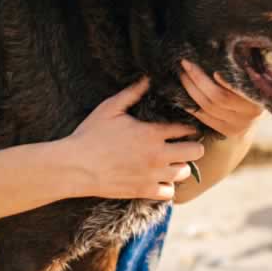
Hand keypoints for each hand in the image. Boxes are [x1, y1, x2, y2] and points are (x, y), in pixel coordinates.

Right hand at [66, 77, 203, 201]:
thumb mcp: (110, 108)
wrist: (76, 166)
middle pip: (195, 152)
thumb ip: (132, 93)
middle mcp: (157, 155)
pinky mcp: (143, 191)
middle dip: (193, 146)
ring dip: (181, 166)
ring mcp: (152, 175)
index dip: (189, 127)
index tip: (185, 127)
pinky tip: (159, 178)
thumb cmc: (90, 134)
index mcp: (151, 133)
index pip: (186, 129)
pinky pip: (169, 193)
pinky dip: (167, 186)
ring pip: (184, 173)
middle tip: (183, 144)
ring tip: (172, 161)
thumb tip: (148, 77)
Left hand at [178, 59, 264, 137]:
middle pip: (217, 98)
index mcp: (258, 97)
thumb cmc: (253, 88)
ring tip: (183, 75)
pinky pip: (204, 118)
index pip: (236, 87)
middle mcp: (250, 114)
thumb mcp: (253, 78)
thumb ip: (242, 70)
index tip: (204, 65)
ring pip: (207, 108)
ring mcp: (238, 126)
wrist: (257, 115)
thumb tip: (220, 51)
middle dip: (198, 79)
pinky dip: (191, 106)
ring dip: (191, 90)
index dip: (222, 80)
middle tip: (186, 64)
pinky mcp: (227, 133)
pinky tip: (182, 96)